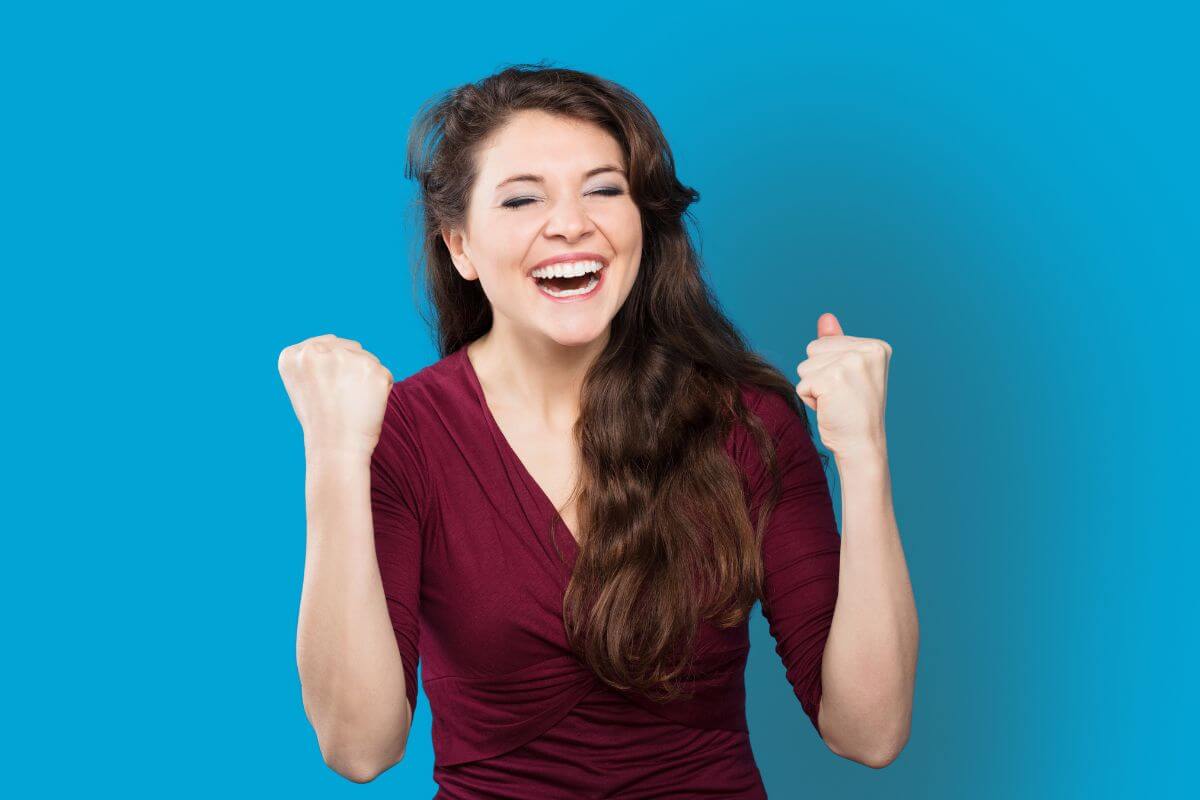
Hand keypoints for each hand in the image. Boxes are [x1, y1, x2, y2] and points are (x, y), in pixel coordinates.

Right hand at [277, 334, 393, 458]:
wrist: (336, 448)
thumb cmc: (321, 421)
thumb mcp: (304, 385)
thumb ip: (317, 361)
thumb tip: (344, 344)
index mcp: (292, 355)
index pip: (325, 344)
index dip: (333, 368)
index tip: (328, 389)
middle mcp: (316, 351)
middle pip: (349, 348)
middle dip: (351, 369)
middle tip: (342, 398)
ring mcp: (345, 358)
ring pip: (368, 359)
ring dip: (366, 378)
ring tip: (352, 402)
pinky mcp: (373, 370)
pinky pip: (384, 374)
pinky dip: (381, 389)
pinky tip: (366, 405)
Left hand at [795, 312, 890, 459]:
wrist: (862, 446)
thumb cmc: (854, 412)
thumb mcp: (848, 372)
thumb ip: (837, 343)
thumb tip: (825, 317)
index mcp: (876, 346)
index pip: (825, 343)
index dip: (829, 369)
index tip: (850, 388)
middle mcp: (867, 351)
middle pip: (812, 351)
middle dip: (819, 376)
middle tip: (842, 397)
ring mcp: (850, 363)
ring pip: (804, 367)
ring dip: (814, 389)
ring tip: (836, 403)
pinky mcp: (832, 379)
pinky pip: (802, 384)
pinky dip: (810, 400)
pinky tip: (830, 409)